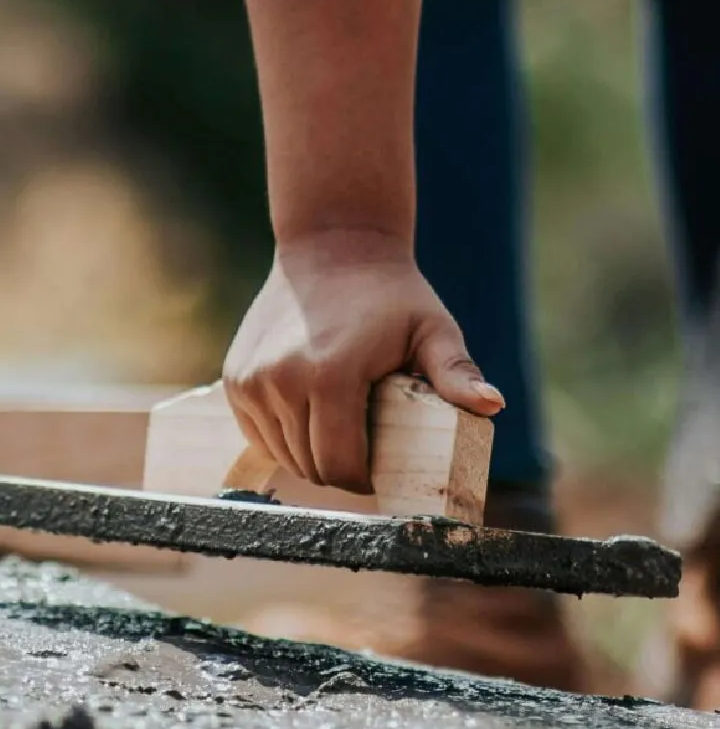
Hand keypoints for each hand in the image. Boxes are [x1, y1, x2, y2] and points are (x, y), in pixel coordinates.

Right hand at [222, 228, 503, 493]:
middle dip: (338, 470)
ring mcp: (252, 382)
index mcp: (331, 376)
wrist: (331, 247)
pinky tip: (307, 416)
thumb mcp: (432, 331)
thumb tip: (492, 406)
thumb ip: (456, 373)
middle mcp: (282, 382)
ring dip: (309, 455)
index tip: (380, 473)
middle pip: (310, 465)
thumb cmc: (391, 295)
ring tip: (337, 432)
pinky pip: (259, 434)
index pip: (341, 464)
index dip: (363, 480)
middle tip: (363, 454)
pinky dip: (282, 438)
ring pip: (282, 454)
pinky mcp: (236, 381)